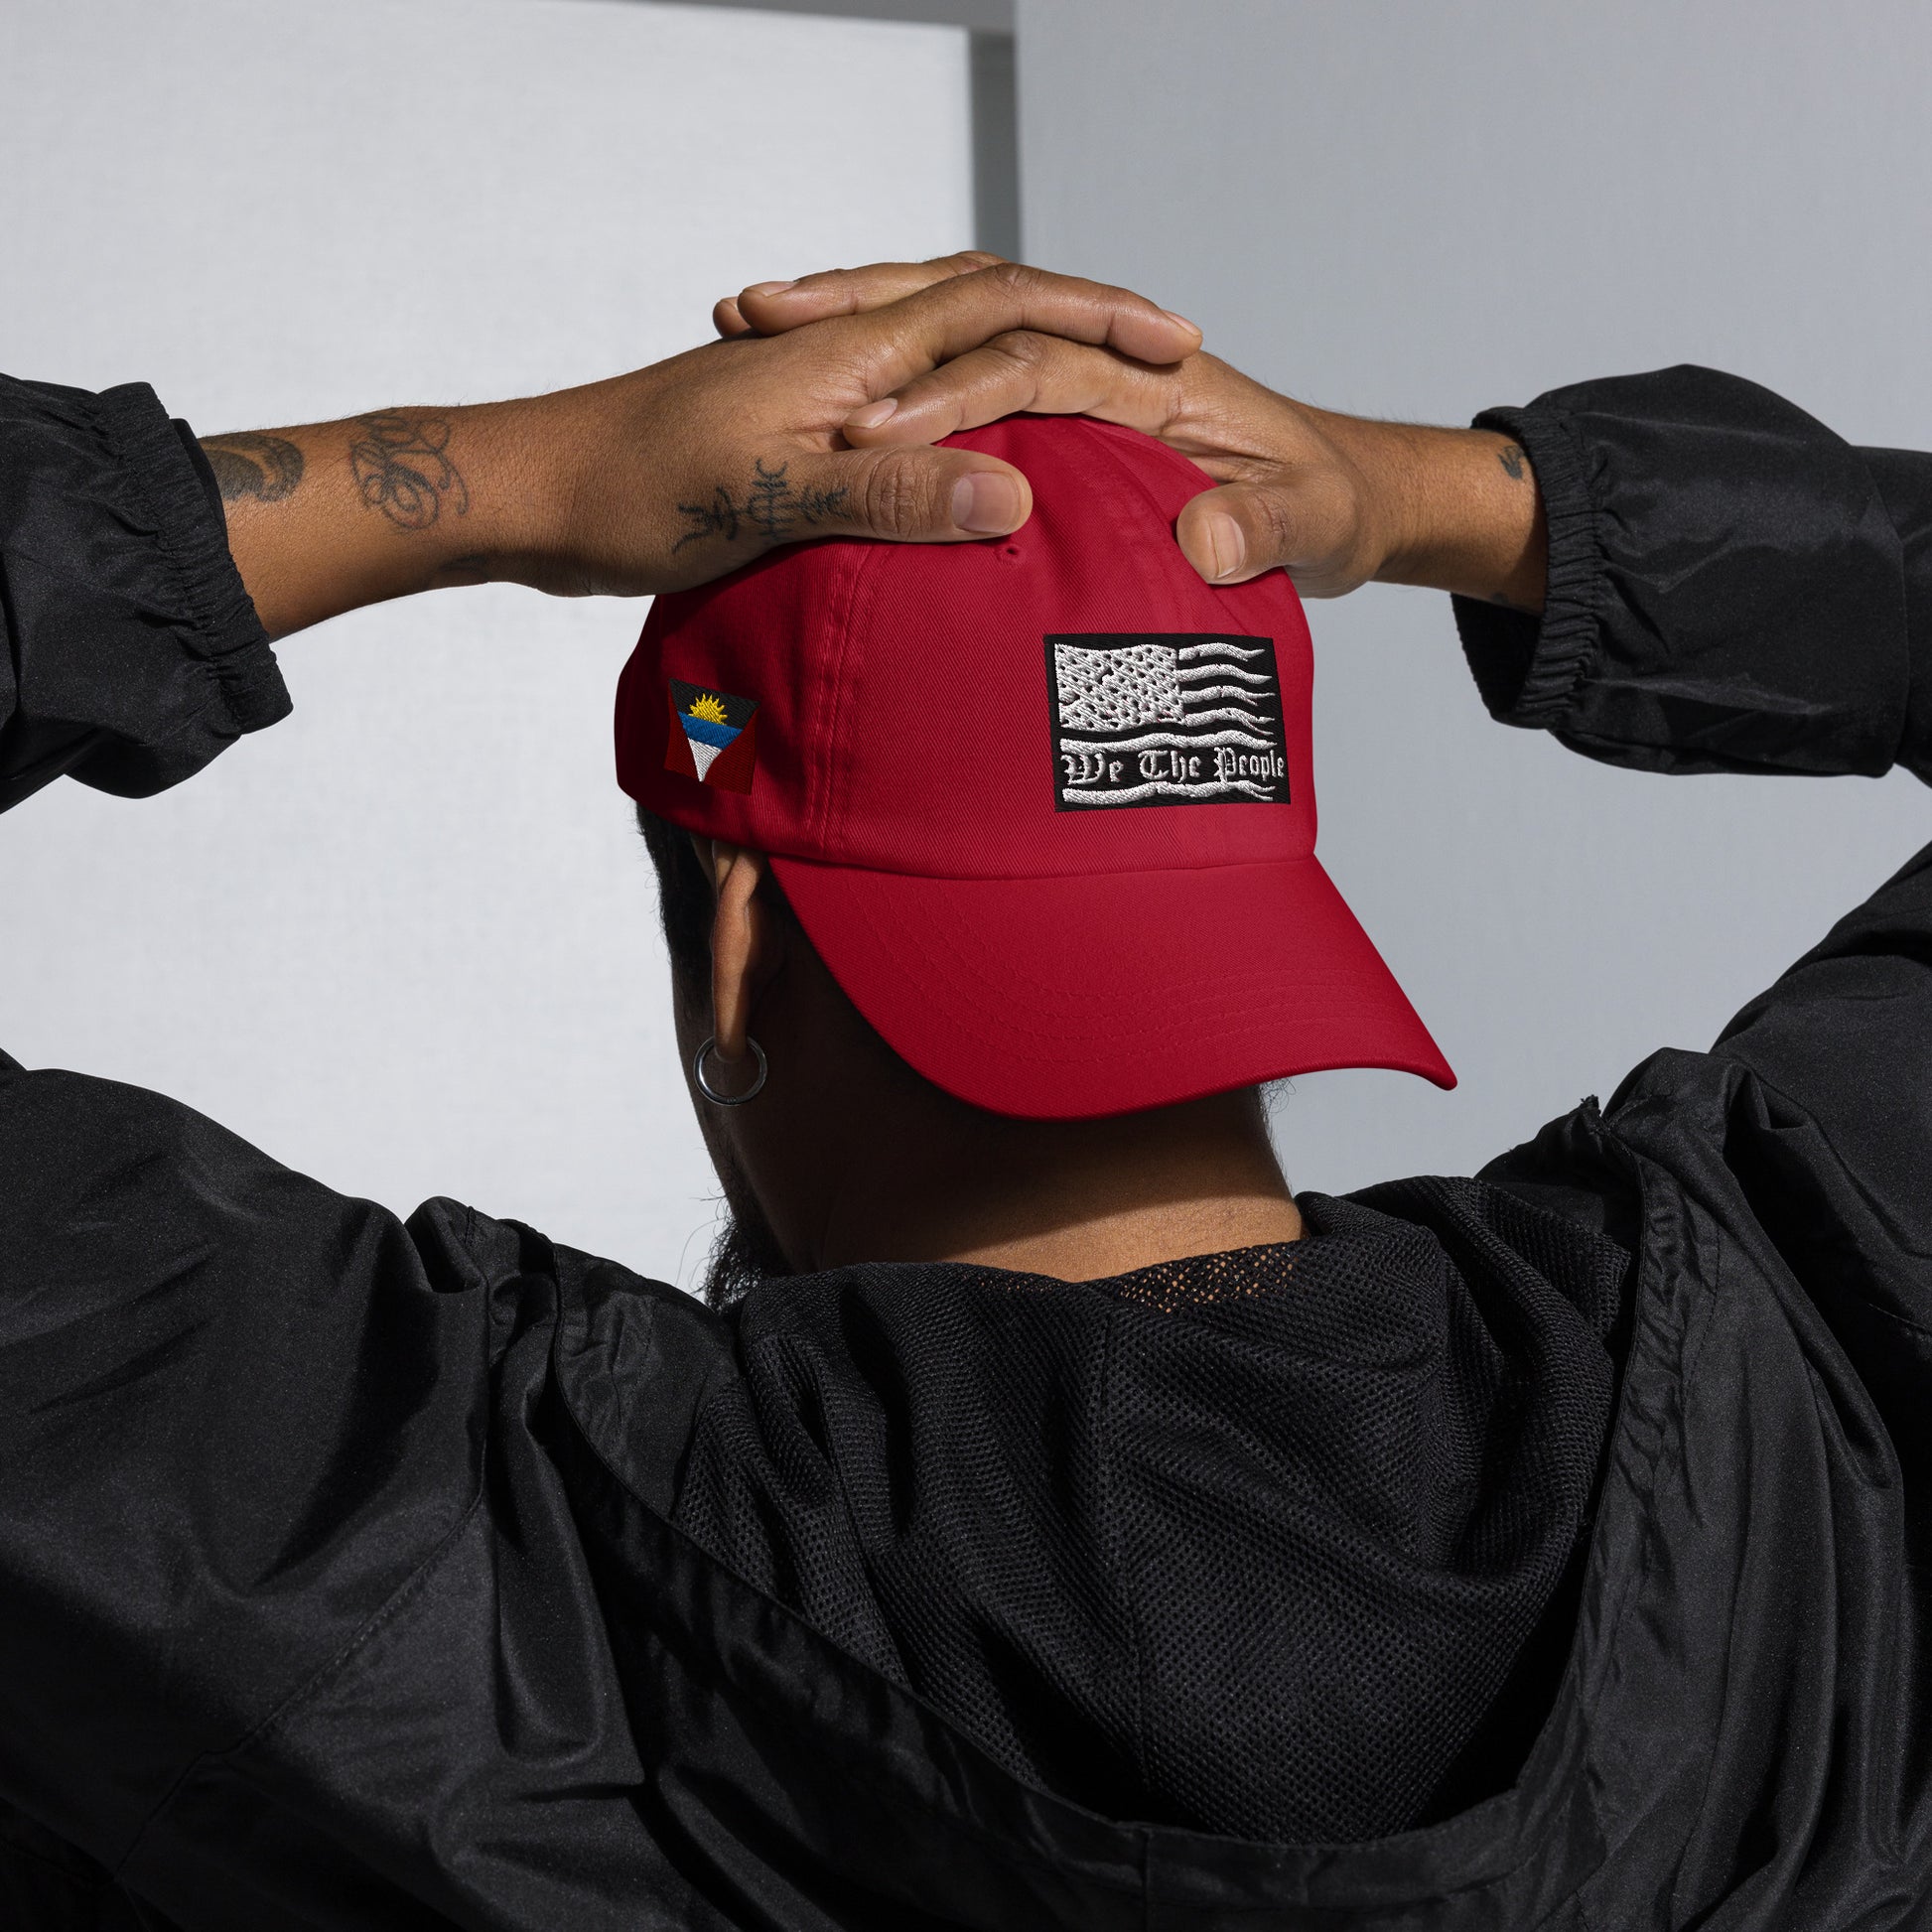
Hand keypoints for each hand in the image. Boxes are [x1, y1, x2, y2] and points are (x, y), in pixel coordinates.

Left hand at [209, 261, 1201, 635]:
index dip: (1094, 319)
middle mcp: (840, 355)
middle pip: (982, 305)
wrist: (531, 493)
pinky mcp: (788, 431)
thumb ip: (890, 497)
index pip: (1000, 306)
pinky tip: (965, 456)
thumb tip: (1014, 497)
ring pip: (941, 349)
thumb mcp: (769, 502)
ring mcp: (812, 388)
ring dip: (1020, 352)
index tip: (1175, 345)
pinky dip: (956, 410)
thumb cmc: (633, 494)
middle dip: (1079, 321)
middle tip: (1159, 353)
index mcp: (851, 358)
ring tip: (1089, 386)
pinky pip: (902, 402)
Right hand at [720, 257, 1544, 607]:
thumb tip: (1205, 536)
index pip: (1034, 364)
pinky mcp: (1067, 427)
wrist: (1359, 501)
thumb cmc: (1336, 506)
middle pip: (968, 322)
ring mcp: (1081, 395)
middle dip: (866, 321)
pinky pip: (964, 391)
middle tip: (757, 323)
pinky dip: (889, 389)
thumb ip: (1267, 530)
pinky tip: (815, 414)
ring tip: (753, 331)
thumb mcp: (1317, 525)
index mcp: (1161, 382)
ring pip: (951, 341)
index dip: (950, 395)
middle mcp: (1109, 371)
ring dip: (856, 332)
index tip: (868, 433)